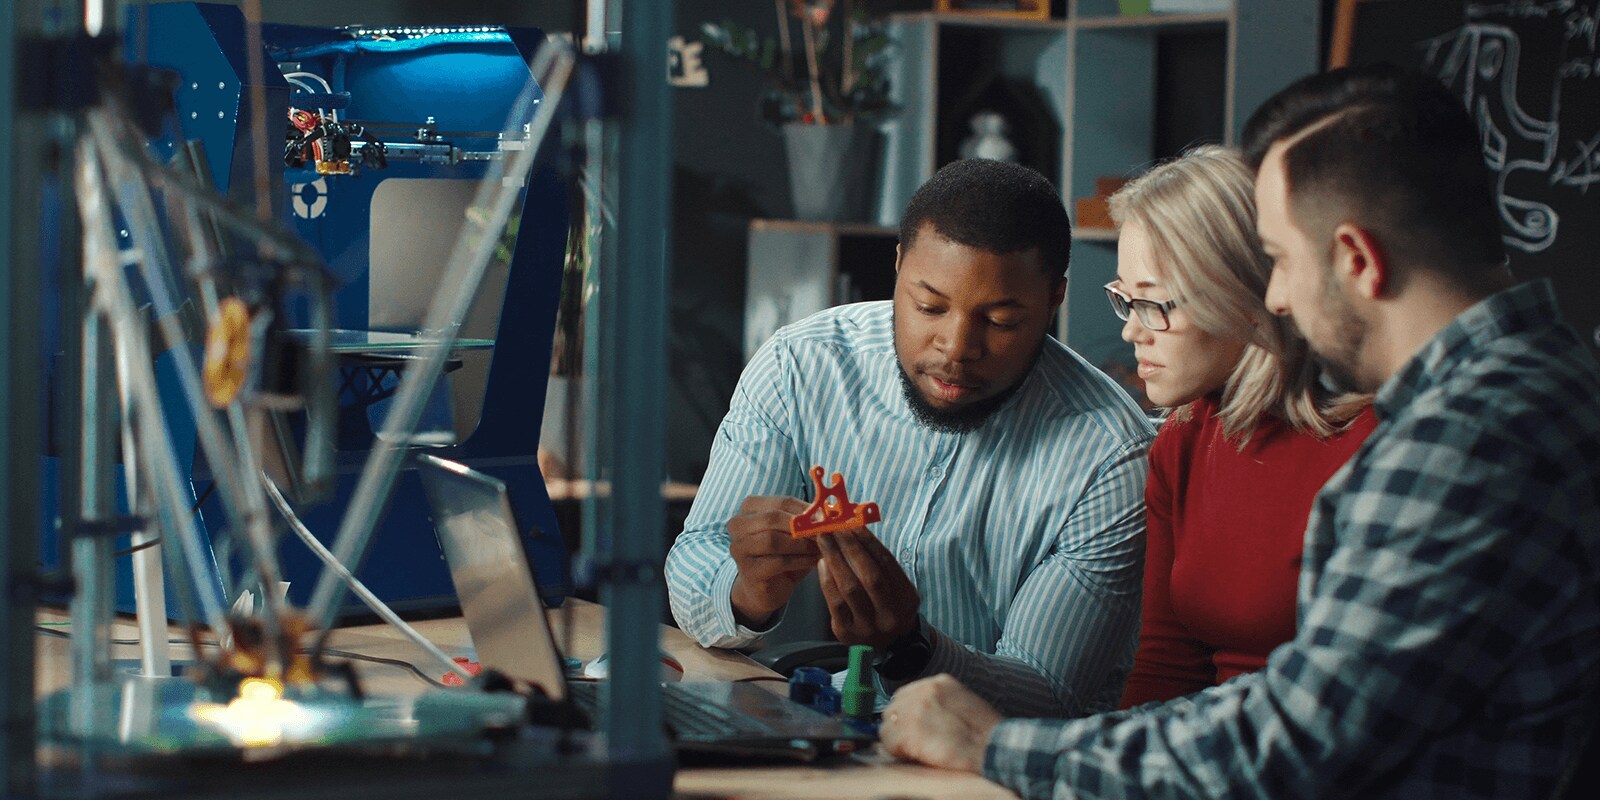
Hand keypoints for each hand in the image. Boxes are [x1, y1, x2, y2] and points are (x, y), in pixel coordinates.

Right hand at [727, 496, 818, 626]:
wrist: (766, 589)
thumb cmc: (783, 554)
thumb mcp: (794, 532)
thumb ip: (808, 520)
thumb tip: (832, 510)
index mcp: (749, 508)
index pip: (782, 502)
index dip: (807, 509)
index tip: (828, 517)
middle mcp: (737, 525)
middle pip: (773, 518)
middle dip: (803, 526)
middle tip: (825, 533)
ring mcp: (739, 548)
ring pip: (773, 540)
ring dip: (802, 544)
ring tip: (821, 548)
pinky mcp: (748, 570)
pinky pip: (778, 562)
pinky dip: (800, 561)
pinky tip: (814, 562)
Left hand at [815, 529, 919, 646]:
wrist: (886, 644)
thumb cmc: (888, 605)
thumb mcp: (896, 588)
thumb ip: (881, 564)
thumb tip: (856, 530)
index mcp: (907, 600)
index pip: (888, 565)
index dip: (869, 542)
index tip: (854, 524)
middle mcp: (891, 616)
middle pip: (870, 576)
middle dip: (851, 548)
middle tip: (834, 528)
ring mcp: (868, 627)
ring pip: (850, 589)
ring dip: (835, 560)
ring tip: (824, 541)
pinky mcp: (846, 632)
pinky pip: (834, 603)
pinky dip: (827, 580)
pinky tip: (822, 563)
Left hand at [880, 674, 1001, 773]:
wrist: (994, 748)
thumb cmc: (986, 734)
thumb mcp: (963, 704)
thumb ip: (938, 704)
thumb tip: (918, 718)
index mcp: (939, 682)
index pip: (905, 695)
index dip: (905, 715)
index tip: (909, 729)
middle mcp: (924, 691)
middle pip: (894, 709)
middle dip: (899, 727)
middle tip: (911, 744)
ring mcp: (915, 709)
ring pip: (888, 726)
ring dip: (897, 741)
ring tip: (914, 752)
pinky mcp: (910, 732)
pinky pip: (889, 742)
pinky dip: (897, 752)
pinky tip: (914, 756)